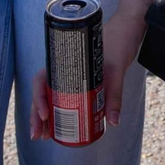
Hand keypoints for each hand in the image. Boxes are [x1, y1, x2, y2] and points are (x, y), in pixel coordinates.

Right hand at [28, 1, 147, 140]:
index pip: (41, 79)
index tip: (45, 114)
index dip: (38, 98)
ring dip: (44, 116)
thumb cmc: (119, 41)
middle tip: (38, 136)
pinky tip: (58, 125)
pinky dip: (59, 110)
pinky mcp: (79, 78)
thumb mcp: (116, 69)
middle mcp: (62, 66)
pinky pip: (63, 95)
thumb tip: (113, 121)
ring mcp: (69, 73)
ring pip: (50, 95)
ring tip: (44, 136)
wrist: (128, 28)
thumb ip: (114, 93)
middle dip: (36, 115)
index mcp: (63, 59)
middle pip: (42, 92)